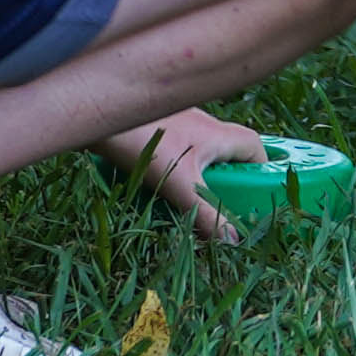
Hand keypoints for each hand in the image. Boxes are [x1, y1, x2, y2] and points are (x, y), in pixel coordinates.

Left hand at [107, 106, 280, 245]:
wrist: (97, 113)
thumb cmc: (143, 141)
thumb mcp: (179, 186)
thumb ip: (206, 215)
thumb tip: (232, 241)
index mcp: (217, 134)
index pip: (254, 146)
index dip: (258, 169)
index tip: (250, 196)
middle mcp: (202, 123)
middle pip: (226, 151)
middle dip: (223, 179)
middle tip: (214, 204)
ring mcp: (177, 122)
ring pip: (199, 151)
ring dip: (197, 175)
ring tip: (183, 199)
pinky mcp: (154, 126)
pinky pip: (176, 148)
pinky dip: (174, 167)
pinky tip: (156, 183)